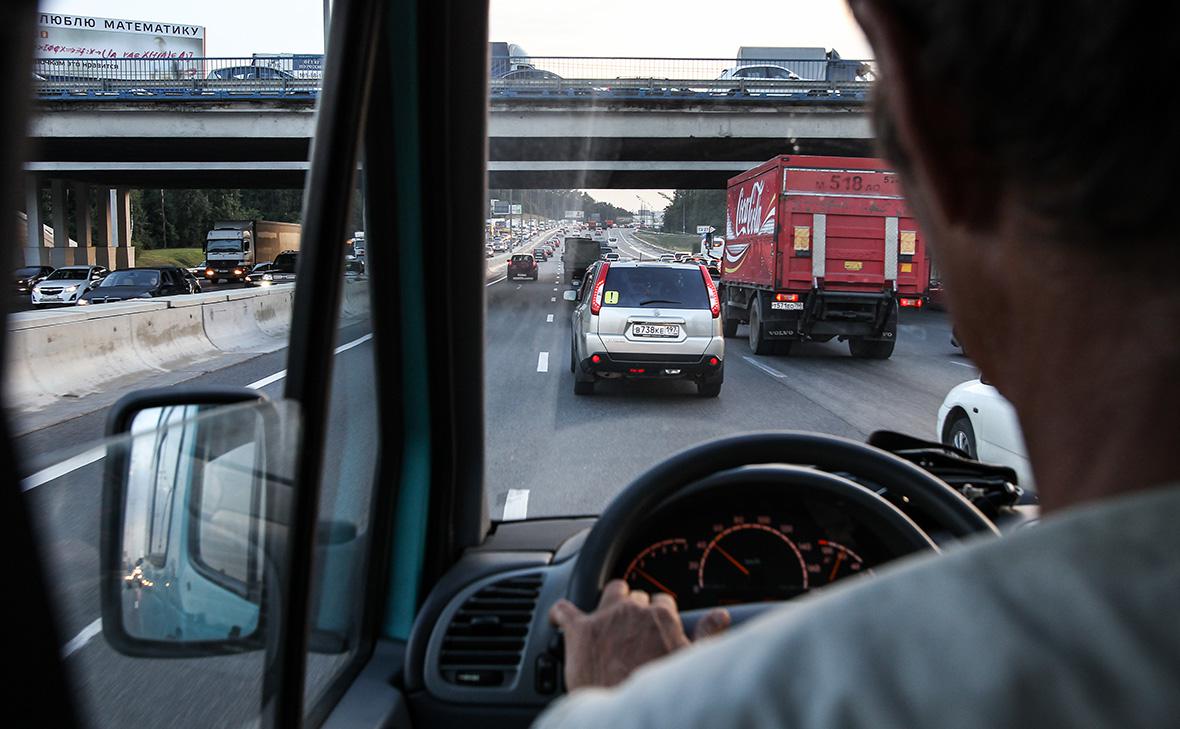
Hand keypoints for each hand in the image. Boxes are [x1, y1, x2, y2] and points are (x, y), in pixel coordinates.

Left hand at [549, 579, 730, 689]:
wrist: (628, 715)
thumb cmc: (662, 693)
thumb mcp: (692, 664)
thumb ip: (706, 635)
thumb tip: (721, 617)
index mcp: (661, 617)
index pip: (661, 603)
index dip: (658, 617)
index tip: (656, 630)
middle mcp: (633, 610)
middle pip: (635, 598)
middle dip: (635, 612)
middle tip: (633, 635)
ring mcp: (604, 617)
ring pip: (609, 592)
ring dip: (609, 601)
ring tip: (608, 617)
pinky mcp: (579, 631)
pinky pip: (563, 609)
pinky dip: (560, 612)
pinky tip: (560, 618)